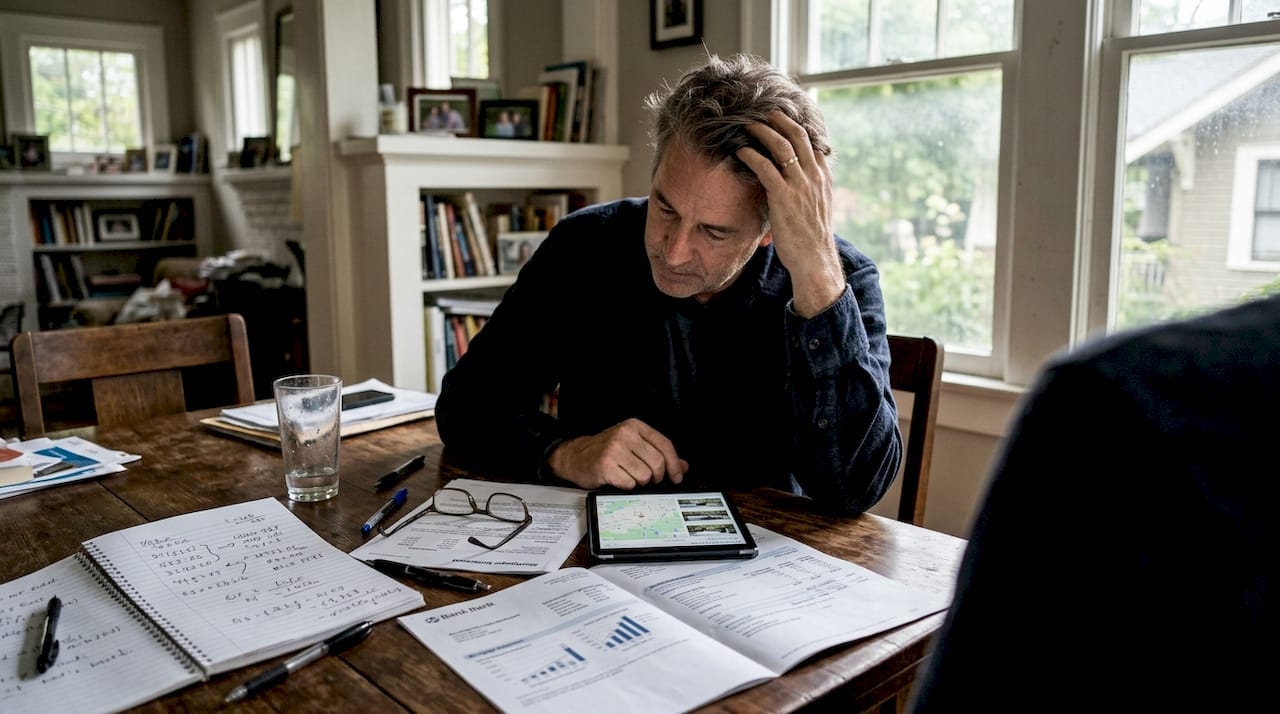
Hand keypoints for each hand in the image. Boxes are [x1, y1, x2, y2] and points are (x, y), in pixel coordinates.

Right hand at [547, 418, 686, 489]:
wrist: (574, 456)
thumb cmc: (606, 451)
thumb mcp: (633, 445)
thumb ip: (658, 453)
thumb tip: (683, 467)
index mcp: (634, 426)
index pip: (664, 444)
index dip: (675, 463)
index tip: (677, 476)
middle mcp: (624, 434)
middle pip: (657, 462)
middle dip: (657, 476)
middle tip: (650, 479)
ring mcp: (614, 450)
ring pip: (645, 475)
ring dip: (640, 482)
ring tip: (629, 476)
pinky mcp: (605, 466)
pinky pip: (629, 483)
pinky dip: (627, 486)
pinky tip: (618, 479)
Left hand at [737, 111, 845, 316]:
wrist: (814, 259)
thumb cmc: (810, 237)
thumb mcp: (814, 207)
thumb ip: (807, 189)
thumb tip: (793, 180)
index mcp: (823, 177)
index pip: (811, 142)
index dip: (795, 126)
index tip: (780, 118)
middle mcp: (814, 176)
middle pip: (798, 135)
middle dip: (779, 119)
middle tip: (764, 112)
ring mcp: (800, 185)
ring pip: (782, 146)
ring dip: (763, 132)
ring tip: (748, 125)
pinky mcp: (784, 196)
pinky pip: (765, 167)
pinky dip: (752, 155)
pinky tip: (740, 150)